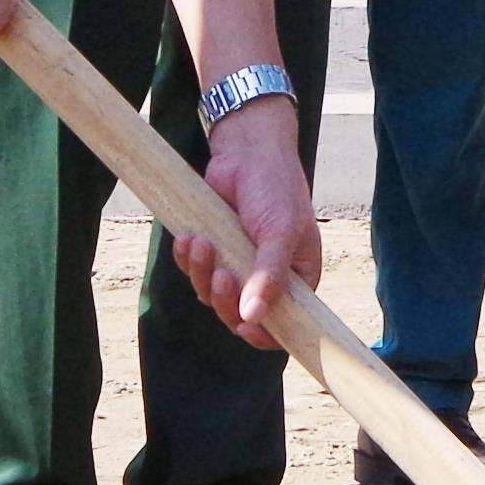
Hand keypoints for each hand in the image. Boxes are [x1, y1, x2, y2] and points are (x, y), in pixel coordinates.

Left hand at [195, 102, 320, 347]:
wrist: (247, 150)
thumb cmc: (275, 187)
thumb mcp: (280, 232)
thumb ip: (269, 275)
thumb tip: (252, 317)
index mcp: (297, 278)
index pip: (283, 325)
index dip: (263, 334)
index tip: (243, 325)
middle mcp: (268, 278)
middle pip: (240, 314)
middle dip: (224, 299)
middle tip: (221, 274)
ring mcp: (237, 265)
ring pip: (211, 294)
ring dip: (202, 274)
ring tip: (200, 242)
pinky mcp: (213, 250)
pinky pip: (194, 271)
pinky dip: (187, 259)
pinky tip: (187, 238)